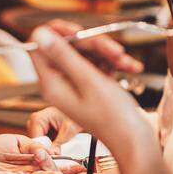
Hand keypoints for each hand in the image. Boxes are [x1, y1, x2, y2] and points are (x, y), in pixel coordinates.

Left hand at [28, 27, 155, 156]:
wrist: (133, 140)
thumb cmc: (113, 118)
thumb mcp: (88, 80)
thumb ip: (63, 55)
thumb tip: (39, 33)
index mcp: (51, 84)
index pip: (40, 45)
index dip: (60, 33)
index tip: (81, 33)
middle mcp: (59, 83)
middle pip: (67, 46)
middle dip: (94, 44)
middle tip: (114, 52)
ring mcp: (74, 84)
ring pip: (86, 53)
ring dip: (108, 54)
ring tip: (126, 63)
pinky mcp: (88, 84)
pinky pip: (97, 63)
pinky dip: (113, 63)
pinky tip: (129, 68)